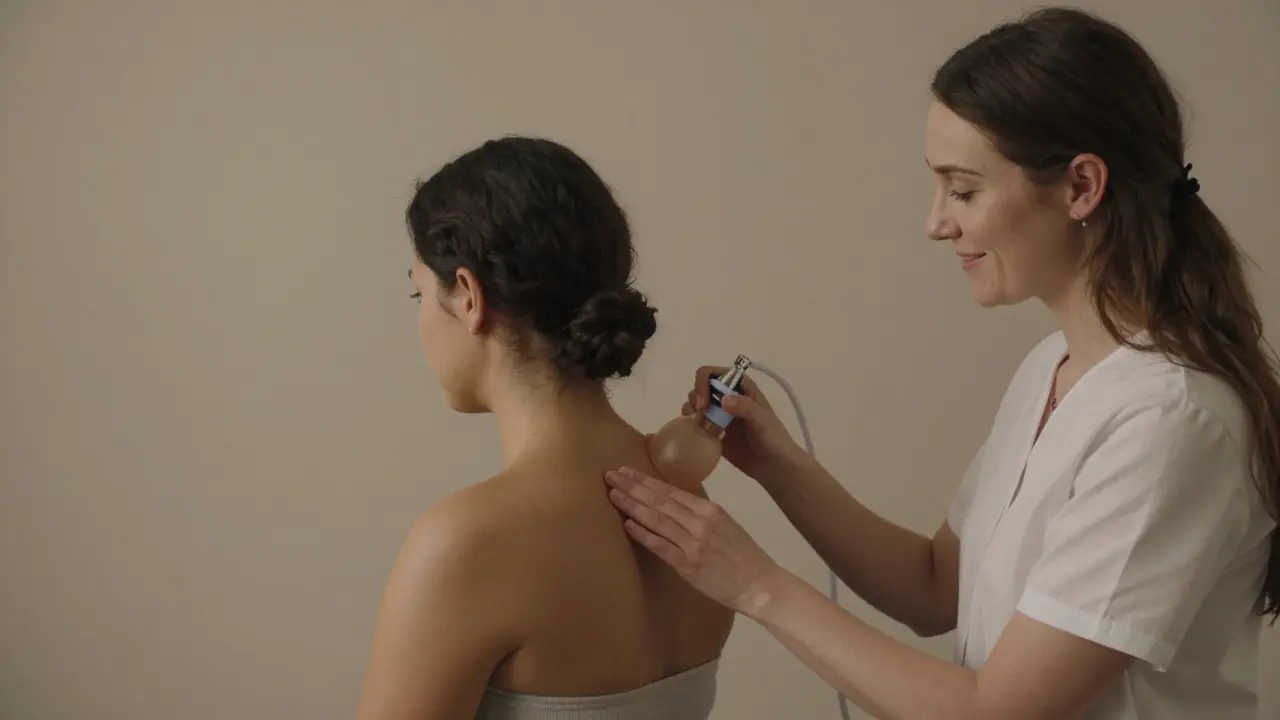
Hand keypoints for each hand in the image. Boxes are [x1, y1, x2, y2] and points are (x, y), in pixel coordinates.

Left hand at [604, 466, 782, 615]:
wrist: (761, 585)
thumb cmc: (744, 556)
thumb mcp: (726, 526)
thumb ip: (701, 515)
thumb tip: (673, 506)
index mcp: (710, 510)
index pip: (671, 491)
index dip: (646, 480)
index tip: (626, 471)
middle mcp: (700, 522)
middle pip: (660, 500)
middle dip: (633, 487)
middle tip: (610, 475)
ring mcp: (693, 543)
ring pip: (657, 519)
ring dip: (632, 506)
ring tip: (613, 494)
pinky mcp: (688, 565)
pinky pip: (661, 546)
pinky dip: (643, 534)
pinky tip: (627, 524)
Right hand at [684, 366, 804, 483]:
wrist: (773, 466)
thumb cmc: (773, 439)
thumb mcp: (763, 420)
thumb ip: (745, 407)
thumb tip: (723, 399)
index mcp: (741, 387)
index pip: (714, 374)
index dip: (704, 383)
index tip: (703, 403)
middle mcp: (728, 396)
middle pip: (701, 386)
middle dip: (696, 397)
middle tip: (700, 414)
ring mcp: (719, 414)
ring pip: (696, 402)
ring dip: (691, 409)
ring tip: (697, 423)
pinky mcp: (713, 430)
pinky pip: (696, 421)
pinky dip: (691, 424)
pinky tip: (696, 433)